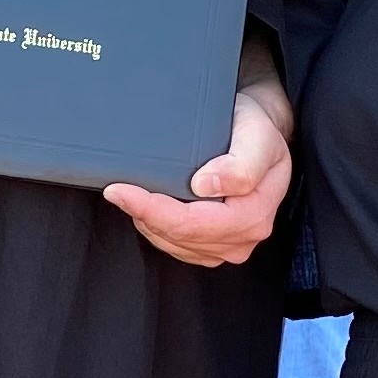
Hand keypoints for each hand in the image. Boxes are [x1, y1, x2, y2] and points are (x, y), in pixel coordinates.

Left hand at [105, 71, 293, 266]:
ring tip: (132, 195)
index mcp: (253, 215)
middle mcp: (243, 237)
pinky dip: (156, 228)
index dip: (151, 210)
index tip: (120, 190)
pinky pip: (176, 245)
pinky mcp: (214, 246)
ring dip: (148, 222)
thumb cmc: (257, 131)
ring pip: (173, 244)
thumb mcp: (258, 136)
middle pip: (179, 237)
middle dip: (143, 214)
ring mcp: (229, 245)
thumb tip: (206, 186)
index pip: (192, 224)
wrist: (261, 136)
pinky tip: (148, 207)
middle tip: (116, 190)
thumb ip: (241, 165)